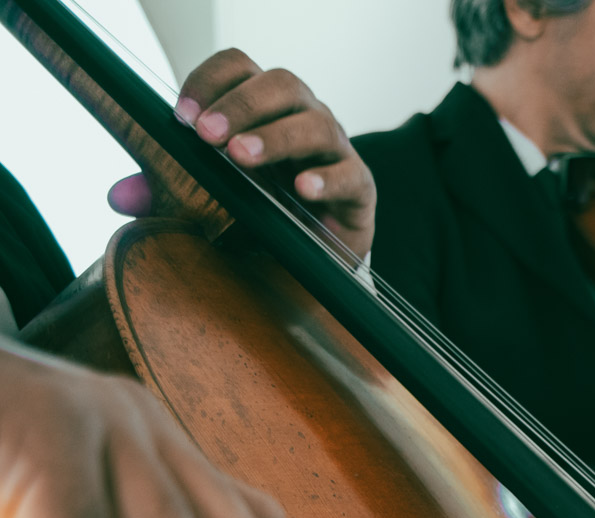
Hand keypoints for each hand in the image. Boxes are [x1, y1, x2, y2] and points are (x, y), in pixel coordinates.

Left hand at [106, 49, 375, 258]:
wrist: (314, 255)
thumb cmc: (263, 213)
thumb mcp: (209, 199)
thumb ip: (167, 192)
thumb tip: (118, 196)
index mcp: (264, 108)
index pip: (240, 67)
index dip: (210, 81)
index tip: (180, 116)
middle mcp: (302, 116)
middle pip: (283, 84)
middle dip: (242, 104)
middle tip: (206, 134)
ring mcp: (335, 149)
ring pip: (316, 122)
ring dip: (275, 137)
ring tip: (242, 157)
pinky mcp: (359, 187)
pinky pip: (349, 173)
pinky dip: (326, 178)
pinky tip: (302, 189)